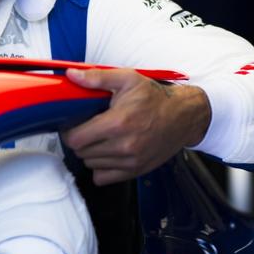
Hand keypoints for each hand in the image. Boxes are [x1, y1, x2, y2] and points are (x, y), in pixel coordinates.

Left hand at [60, 69, 210, 185]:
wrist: (184, 116)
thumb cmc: (155, 98)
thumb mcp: (127, 79)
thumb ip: (97, 78)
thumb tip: (72, 75)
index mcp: (117, 123)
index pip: (76, 139)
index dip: (70, 132)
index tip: (74, 125)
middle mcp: (123, 145)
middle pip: (81, 153)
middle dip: (80, 141)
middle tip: (87, 129)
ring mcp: (130, 161)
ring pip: (91, 165)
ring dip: (90, 153)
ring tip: (100, 139)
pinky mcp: (136, 170)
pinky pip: (103, 178)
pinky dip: (101, 168)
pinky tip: (107, 154)